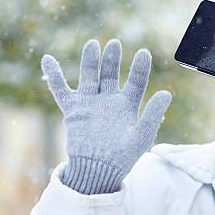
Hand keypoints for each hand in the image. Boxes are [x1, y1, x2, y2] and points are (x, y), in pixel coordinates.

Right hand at [41, 39, 171, 193]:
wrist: (97, 170)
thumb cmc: (123, 156)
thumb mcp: (142, 135)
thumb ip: (153, 114)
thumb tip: (166, 92)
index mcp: (127, 106)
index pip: (136, 82)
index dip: (140, 68)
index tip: (144, 52)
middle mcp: (108, 101)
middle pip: (110, 74)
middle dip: (112, 59)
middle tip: (114, 44)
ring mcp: (90, 104)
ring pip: (89, 76)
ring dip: (90, 61)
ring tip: (93, 44)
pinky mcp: (74, 110)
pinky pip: (61, 90)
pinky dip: (54, 76)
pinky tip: (47, 59)